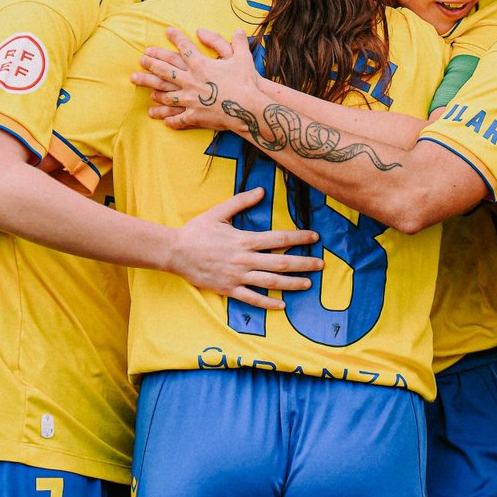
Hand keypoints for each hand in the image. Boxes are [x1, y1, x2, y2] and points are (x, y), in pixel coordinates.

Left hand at [130, 27, 260, 129]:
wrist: (248, 108)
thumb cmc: (246, 82)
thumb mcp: (244, 57)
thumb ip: (238, 42)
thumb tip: (238, 29)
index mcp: (200, 65)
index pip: (184, 47)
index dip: (176, 37)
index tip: (167, 31)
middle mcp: (190, 80)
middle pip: (165, 70)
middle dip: (152, 63)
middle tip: (141, 60)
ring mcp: (189, 99)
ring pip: (166, 94)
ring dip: (152, 89)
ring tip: (143, 87)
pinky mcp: (194, 116)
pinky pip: (177, 118)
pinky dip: (169, 118)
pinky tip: (162, 119)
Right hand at [170, 187, 320, 308]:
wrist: (174, 252)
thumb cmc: (197, 231)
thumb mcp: (218, 212)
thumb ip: (241, 202)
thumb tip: (262, 190)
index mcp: (244, 240)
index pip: (278, 239)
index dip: (299, 238)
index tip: (315, 237)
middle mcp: (244, 260)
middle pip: (280, 263)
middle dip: (303, 263)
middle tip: (321, 264)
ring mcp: (236, 277)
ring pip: (270, 283)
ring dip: (291, 284)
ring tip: (308, 284)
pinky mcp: (228, 290)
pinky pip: (252, 299)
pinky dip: (268, 303)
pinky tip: (282, 305)